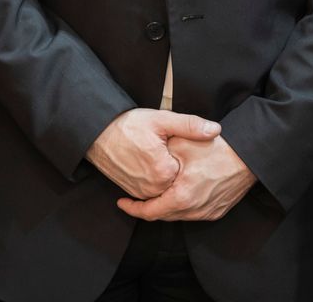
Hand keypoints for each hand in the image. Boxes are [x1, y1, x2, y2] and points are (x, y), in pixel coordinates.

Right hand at [87, 109, 221, 200]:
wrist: (97, 133)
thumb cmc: (127, 125)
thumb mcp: (161, 119)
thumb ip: (190, 126)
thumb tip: (215, 130)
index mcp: (164, 171)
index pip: (190, 169)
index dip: (190, 155)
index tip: (185, 145)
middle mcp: (153, 187)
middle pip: (180, 180)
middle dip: (181, 165)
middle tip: (169, 147)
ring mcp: (142, 191)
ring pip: (167, 187)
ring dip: (170, 175)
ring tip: (160, 153)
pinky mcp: (133, 191)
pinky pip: (154, 190)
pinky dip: (158, 179)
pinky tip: (155, 162)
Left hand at [116, 135, 256, 221]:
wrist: (250, 155)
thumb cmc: (217, 148)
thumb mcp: (182, 143)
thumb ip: (160, 154)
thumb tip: (143, 159)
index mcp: (181, 197)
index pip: (150, 212)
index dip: (133, 208)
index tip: (122, 202)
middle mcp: (194, 210)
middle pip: (163, 215)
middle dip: (148, 207)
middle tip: (136, 198)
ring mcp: (207, 212)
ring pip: (178, 215)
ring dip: (166, 206)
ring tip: (156, 193)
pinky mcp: (217, 210)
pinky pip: (193, 212)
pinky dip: (182, 206)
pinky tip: (179, 192)